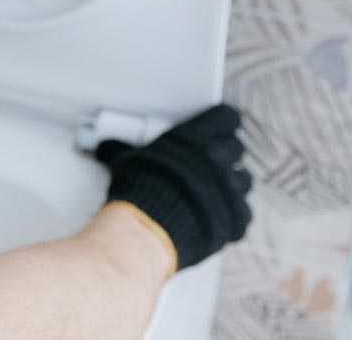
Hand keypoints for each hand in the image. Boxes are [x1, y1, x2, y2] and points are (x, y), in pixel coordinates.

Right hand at [98, 104, 252, 271]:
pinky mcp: (235, 221)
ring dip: (230, 185)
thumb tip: (108, 147)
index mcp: (196, 138)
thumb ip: (124, 150)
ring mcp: (230, 192)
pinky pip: (243, 214)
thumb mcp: (126, 162)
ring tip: (213, 193)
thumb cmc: (137, 193)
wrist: (146, 233)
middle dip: (224, 155)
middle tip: (208, 164)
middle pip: (237, 149)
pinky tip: (216, 218)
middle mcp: (219, 161)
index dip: (222, 123)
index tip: (216, 128)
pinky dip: (232, 217)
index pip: (227, 118)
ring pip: (244, 181)